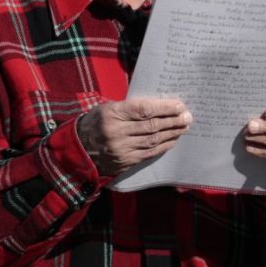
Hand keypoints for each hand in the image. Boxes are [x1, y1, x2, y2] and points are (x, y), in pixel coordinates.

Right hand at [77, 98, 191, 177]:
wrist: (77, 150)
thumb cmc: (94, 124)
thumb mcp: (106, 109)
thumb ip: (129, 108)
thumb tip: (159, 106)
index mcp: (111, 114)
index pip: (143, 109)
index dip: (164, 108)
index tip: (179, 105)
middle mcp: (116, 132)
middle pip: (152, 125)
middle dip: (173, 121)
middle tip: (187, 117)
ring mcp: (121, 149)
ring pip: (153, 140)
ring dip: (172, 133)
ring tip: (184, 127)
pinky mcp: (125, 161)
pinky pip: (149, 153)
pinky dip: (163, 146)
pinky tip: (173, 140)